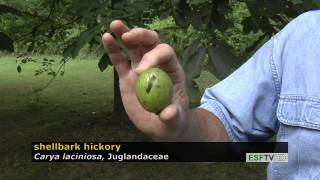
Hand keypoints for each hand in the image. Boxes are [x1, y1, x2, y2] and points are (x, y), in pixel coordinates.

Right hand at [102, 20, 188, 140]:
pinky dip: (113, 49)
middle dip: (141, 36)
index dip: (153, 57)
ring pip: (134, 46)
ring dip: (125, 34)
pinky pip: (120, 60)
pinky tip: (106, 37)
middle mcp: (156, 64)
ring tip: (115, 25)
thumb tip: (169, 112)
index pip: (165, 53)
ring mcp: (140, 68)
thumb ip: (172, 116)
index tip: (140, 72)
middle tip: (128, 37)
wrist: (160, 126)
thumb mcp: (174, 122)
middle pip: (151, 42)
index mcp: (172, 69)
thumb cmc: (172, 121)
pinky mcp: (127, 75)